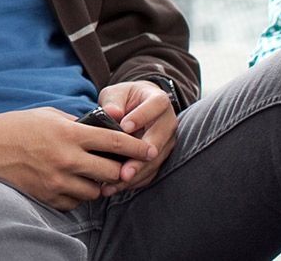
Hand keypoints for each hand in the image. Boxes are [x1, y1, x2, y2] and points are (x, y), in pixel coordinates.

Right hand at [0, 107, 154, 210]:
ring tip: (92, 174)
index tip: (149, 149)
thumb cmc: (17, 127)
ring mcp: (57, 181)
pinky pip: (76, 201)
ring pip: (96, 190)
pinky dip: (79, 193)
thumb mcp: (49, 115)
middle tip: (123, 166)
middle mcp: (66, 159)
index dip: (136, 146)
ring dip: (99, 183)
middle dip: (121, 169)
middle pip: (111, 172)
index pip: (114, 141)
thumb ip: (82, 122)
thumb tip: (114, 120)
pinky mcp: (48, 196)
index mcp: (68, 134)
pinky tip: (72, 182)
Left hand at [96, 81, 177, 195]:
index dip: (140, 117)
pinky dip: (134, 182)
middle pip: (159, 141)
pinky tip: (115, 188)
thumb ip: (113, 101)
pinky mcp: (161, 158)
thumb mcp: (116, 93)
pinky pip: (150, 172)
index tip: (124, 127)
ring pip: (155, 161)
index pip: (155, 107)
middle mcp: (168, 123)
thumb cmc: (124, 99)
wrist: (136, 107)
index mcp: (159, 101)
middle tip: (124, 172)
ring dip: (136, 175)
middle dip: (141, 159)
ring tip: (114, 184)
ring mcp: (167, 142)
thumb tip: (111, 113)